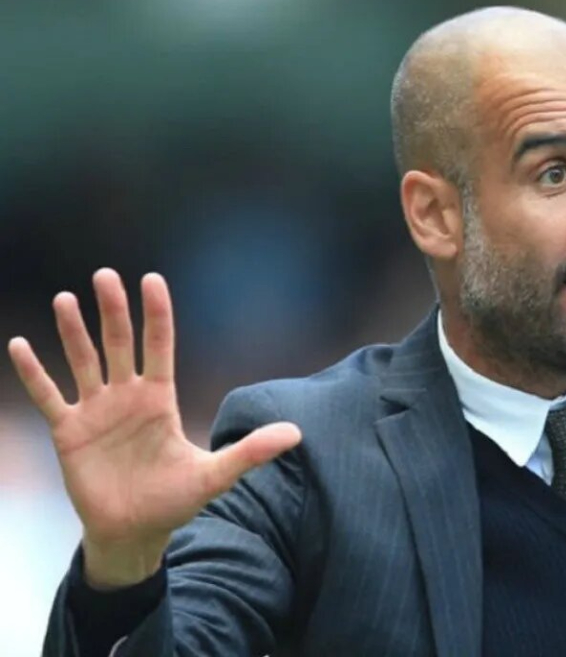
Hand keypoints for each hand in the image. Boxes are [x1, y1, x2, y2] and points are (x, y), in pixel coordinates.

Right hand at [8, 269, 301, 588]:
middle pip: (119, 344)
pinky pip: (49, 395)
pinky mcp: (69, 432)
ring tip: (66, 298)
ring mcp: (96, 412)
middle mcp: (127, 397)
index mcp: (160, 400)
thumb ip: (250, 451)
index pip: (159, 347)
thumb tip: (297, 433)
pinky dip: (35, 372)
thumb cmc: (174, 500)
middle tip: (106, 274)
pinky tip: (21, 344)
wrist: (134, 532)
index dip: (157, 315)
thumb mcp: (215, 475)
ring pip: (83, 362)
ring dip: (73, 332)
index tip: (152, 279)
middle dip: (114, 311)